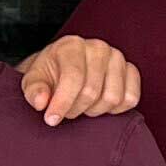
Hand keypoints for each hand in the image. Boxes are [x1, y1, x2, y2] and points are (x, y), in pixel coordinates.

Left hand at [18, 34, 140, 124]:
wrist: (65, 68)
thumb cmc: (50, 75)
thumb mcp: (33, 81)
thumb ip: (34, 91)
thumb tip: (42, 102)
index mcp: (72, 46)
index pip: (73, 78)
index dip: (62, 103)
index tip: (51, 119)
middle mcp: (98, 48)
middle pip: (92, 92)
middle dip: (76, 108)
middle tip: (67, 109)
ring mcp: (118, 58)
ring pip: (113, 98)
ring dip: (95, 110)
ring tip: (83, 105)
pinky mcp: (131, 71)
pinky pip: (131, 98)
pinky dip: (116, 109)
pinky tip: (100, 104)